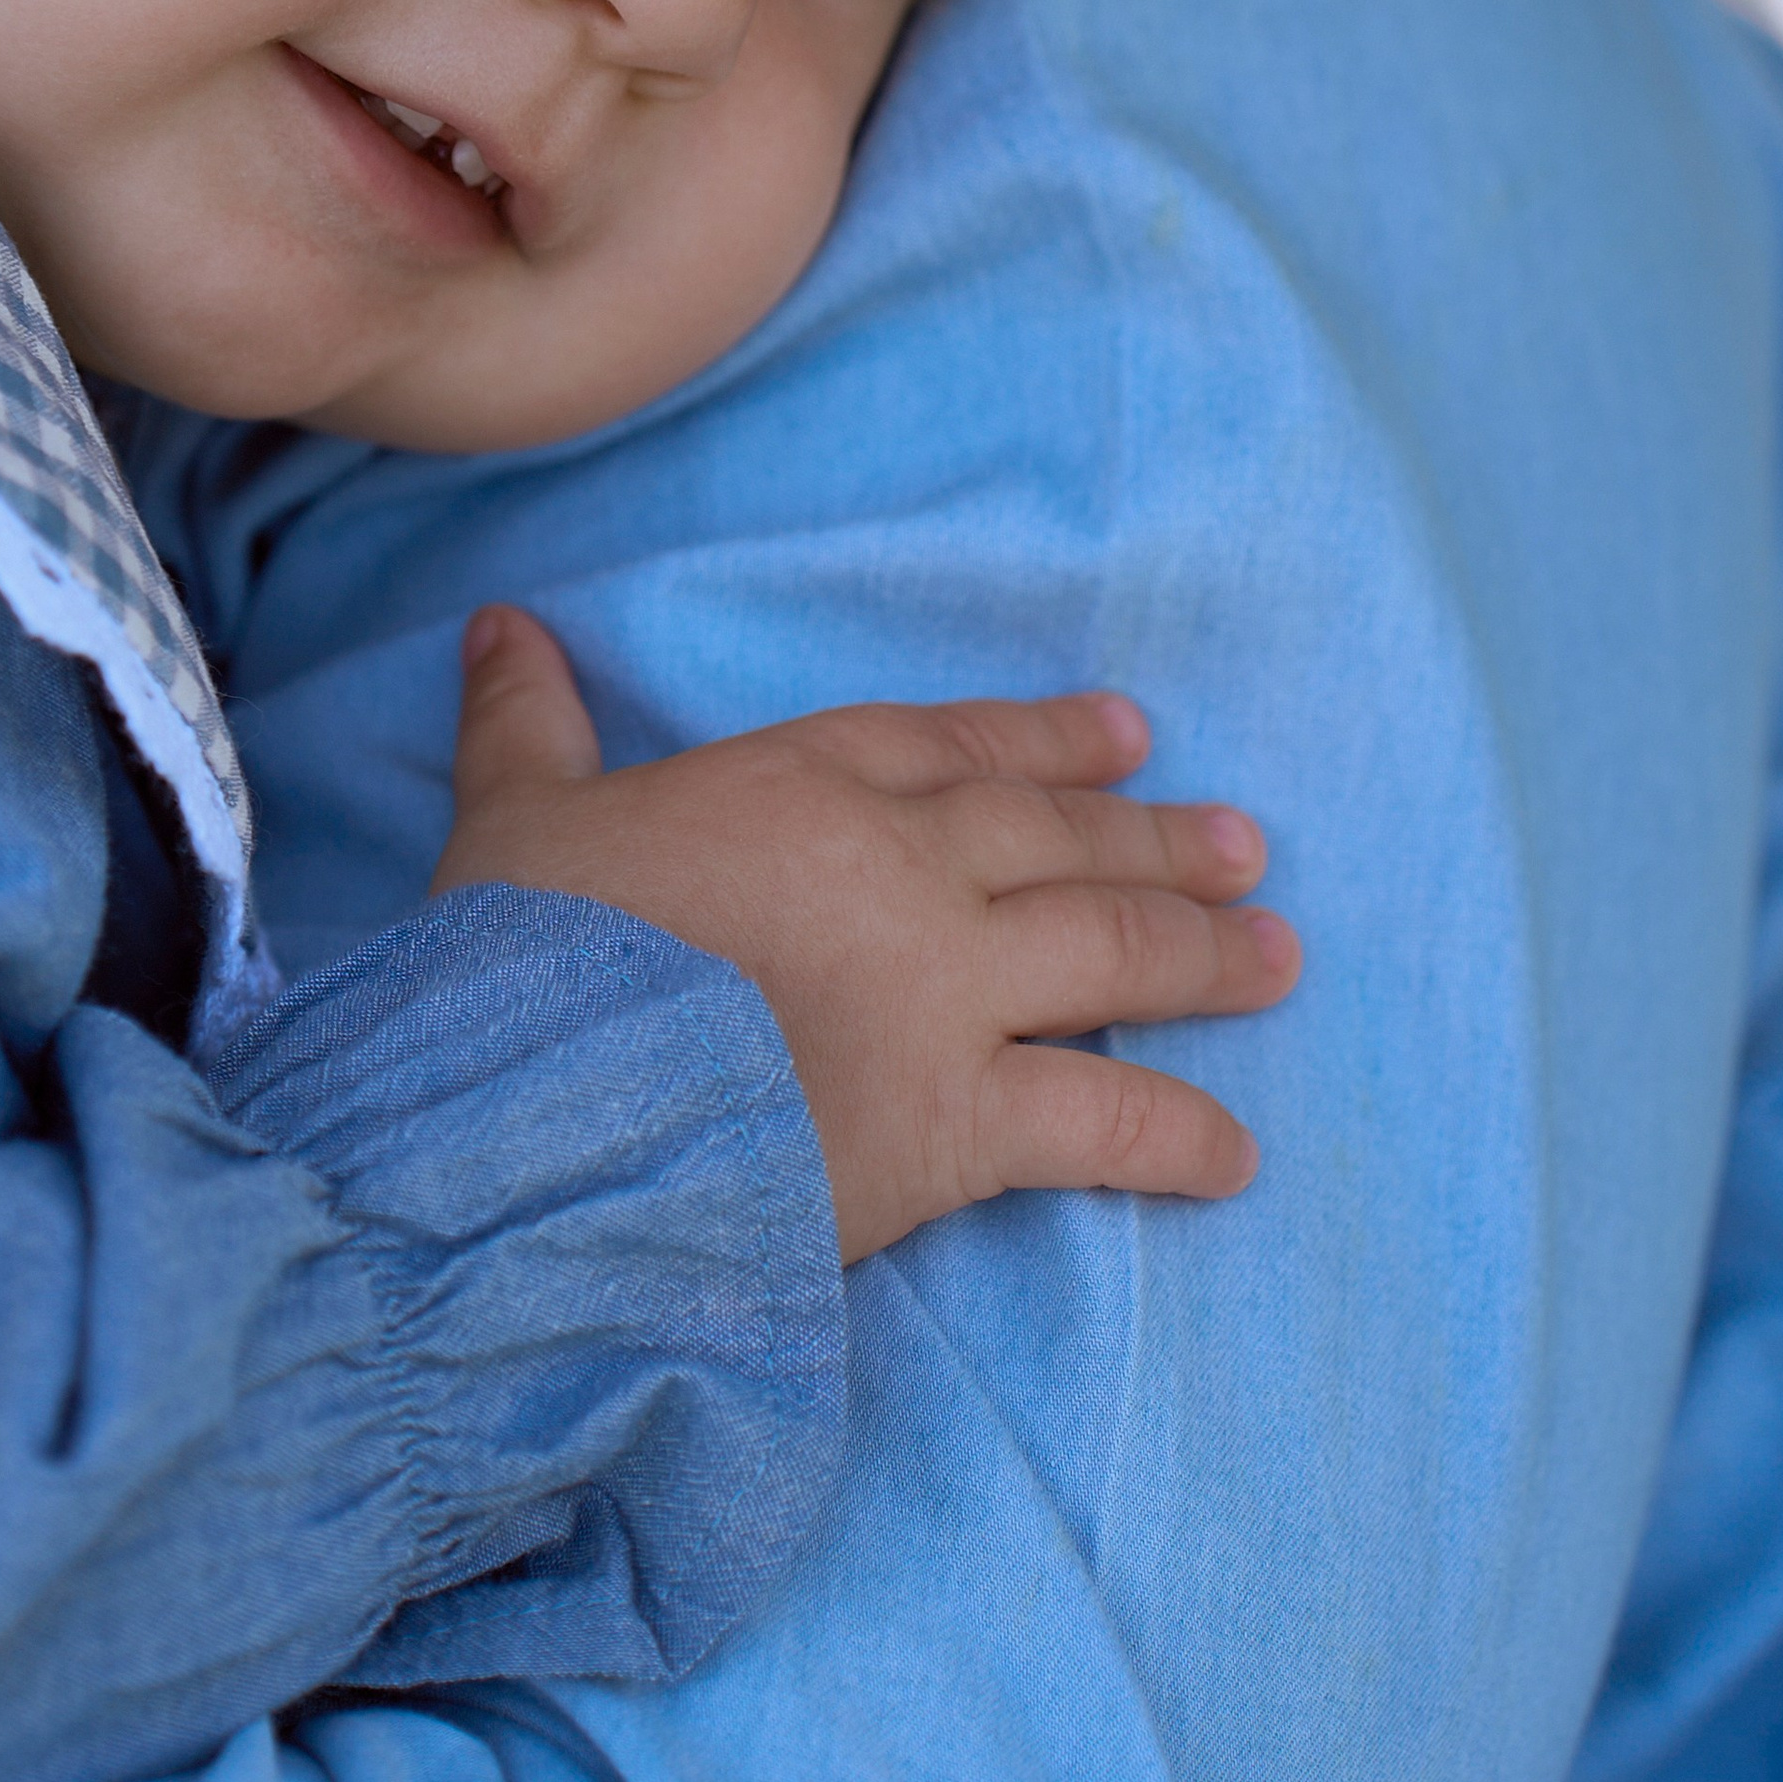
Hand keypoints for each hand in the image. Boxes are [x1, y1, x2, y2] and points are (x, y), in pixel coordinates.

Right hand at [433, 608, 1299, 1262]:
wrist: (540, 1096)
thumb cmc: (521, 955)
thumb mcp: (514, 816)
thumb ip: (527, 722)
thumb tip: (500, 624)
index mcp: (803, 785)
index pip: (956, 750)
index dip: (1047, 741)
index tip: (1126, 734)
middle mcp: (902, 869)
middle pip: (1059, 842)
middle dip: (1159, 842)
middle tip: (1247, 844)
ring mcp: (946, 989)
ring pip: (1111, 951)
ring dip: (1204, 955)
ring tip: (1282, 957)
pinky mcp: (960, 1116)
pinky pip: (1103, 1121)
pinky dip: (1179, 1138)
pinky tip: (1237, 1156)